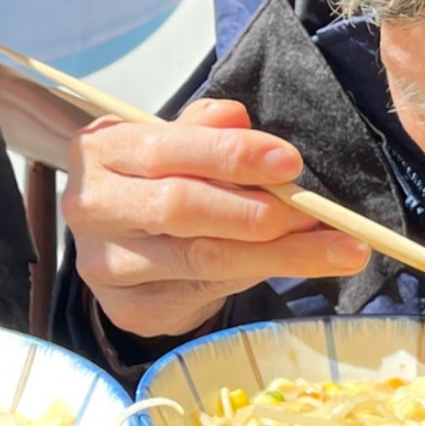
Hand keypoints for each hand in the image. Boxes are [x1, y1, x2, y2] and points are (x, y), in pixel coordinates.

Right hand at [65, 97, 366, 340]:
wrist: (127, 242)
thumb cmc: (159, 179)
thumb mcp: (178, 142)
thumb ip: (206, 129)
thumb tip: (237, 117)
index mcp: (101, 150)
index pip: (168, 149)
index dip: (232, 155)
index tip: (291, 163)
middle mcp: (90, 206)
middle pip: (181, 208)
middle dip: (258, 211)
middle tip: (314, 214)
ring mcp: (103, 264)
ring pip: (201, 259)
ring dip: (276, 253)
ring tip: (333, 248)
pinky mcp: (127, 308)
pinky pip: (203, 293)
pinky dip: (256, 278)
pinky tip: (293, 267)